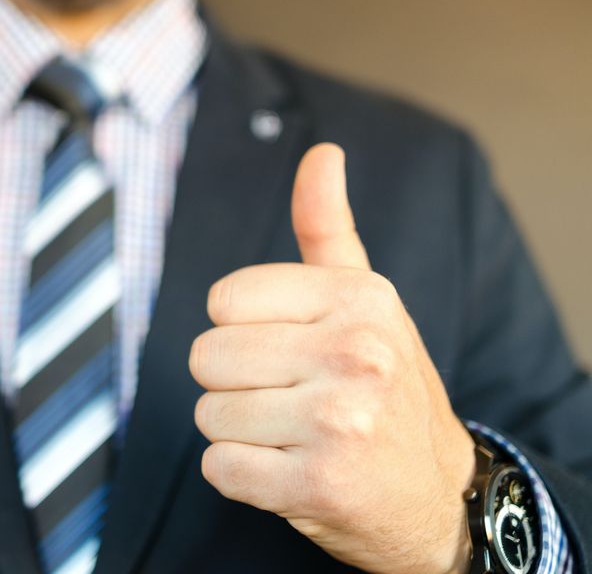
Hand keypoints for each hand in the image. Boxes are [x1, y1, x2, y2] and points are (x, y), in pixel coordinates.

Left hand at [190, 143, 475, 572]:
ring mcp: (339, 423)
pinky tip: (288, 472)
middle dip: (234, 384)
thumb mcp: (365, 301)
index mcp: (360, 298)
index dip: (241, 330)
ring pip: (209, 415)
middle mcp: (356, 354)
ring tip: (293, 435)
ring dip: (237, 432)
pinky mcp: (318, 486)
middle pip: (207, 357)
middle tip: (289, 400)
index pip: (223, 301)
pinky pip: (219, 468)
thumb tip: (322, 152)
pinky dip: (241, 476)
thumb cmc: (386, 386)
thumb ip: (328, 229)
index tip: (287, 351)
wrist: (437, 491)